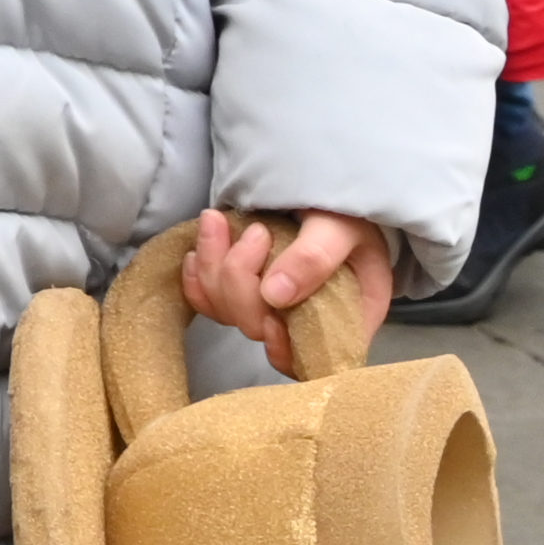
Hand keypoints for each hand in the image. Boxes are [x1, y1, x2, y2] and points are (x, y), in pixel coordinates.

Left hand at [180, 204, 393, 360]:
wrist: (321, 187)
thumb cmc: (346, 210)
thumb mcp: (342, 228)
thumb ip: (315, 258)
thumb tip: (274, 296)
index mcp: (347, 317)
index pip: (312, 358)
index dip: (284, 347)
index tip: (271, 310)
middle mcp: (307, 320)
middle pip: (259, 327)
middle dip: (242, 282)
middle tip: (255, 231)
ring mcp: (272, 307)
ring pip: (228, 311)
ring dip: (213, 268)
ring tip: (217, 220)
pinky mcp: (243, 291)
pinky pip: (209, 301)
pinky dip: (196, 277)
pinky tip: (196, 249)